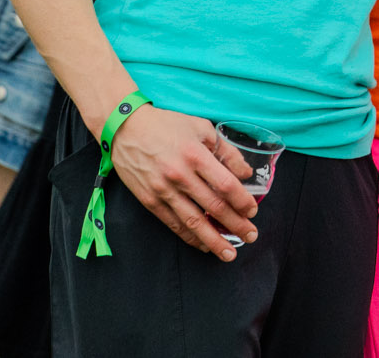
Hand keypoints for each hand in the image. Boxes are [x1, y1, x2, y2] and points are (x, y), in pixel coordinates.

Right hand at [102, 103, 259, 258]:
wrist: (125, 128)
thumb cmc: (167, 125)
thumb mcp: (202, 128)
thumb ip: (226, 151)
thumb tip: (246, 173)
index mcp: (196, 155)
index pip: (226, 185)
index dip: (242, 201)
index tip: (253, 212)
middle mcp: (180, 175)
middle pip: (213, 207)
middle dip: (235, 225)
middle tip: (251, 236)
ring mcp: (163, 190)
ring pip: (193, 221)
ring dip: (213, 239)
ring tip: (228, 253)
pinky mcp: (149, 200)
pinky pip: (172, 223)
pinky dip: (189, 237)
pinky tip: (203, 244)